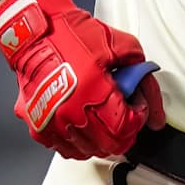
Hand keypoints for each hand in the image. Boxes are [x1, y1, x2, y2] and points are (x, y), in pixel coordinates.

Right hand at [0, 0, 164, 158]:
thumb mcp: (119, 44)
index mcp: (93, 90)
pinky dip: (80, 143)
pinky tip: (86, 128)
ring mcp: (52, 122)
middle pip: (109, 145)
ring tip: (105, 120)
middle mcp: (70, 111)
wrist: (33, 34)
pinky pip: (65, 149)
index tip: (138, 109)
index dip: (138, 118)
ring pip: (88, 150)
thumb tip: (151, 101)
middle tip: (126, 118)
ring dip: (103, 140)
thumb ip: (141, 74)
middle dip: (125, 133)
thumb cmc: (71, 35)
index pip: (125, 126)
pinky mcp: (38, 126)